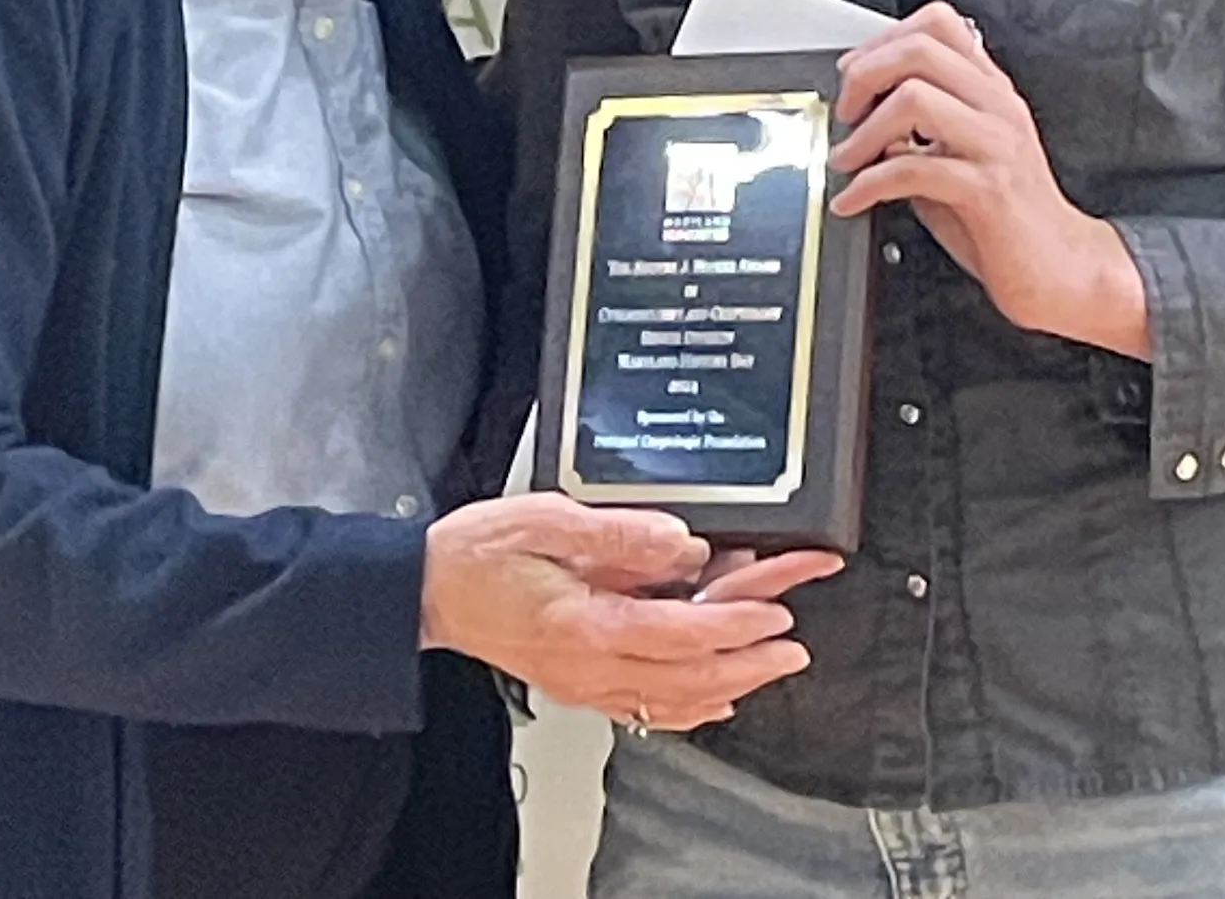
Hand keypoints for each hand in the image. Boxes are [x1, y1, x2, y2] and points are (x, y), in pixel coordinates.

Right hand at [420, 494, 841, 732]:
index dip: (735, 626)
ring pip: (673, 699)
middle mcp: (590, 664)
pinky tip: (710, 696)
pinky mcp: (578, 681)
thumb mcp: (547, 519)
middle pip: (689, 678)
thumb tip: (681, 543)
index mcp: (585, 623)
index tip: (775, 612)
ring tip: (768, 667)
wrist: (431, 590)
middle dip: (750, 663)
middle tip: (794, 649)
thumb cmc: (478, 553)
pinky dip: (689, 704)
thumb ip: (619, 532)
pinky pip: (646, 706)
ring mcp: (584, 680)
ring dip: (729, 684)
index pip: (680, 635)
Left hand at [830, 1, 1149, 358]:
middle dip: (865, 76)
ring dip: (864, 131)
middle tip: (847, 114)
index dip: (884, 40)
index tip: (854, 73)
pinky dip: (867, 185)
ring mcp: (996, 145)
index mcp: (990, 91)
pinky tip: (854, 199)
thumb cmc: (1007, 217)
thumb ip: (919, 127)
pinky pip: (913, 169)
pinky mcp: (989, 189)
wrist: (1062, 270)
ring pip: (914, 98)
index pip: (939, 24)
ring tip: (847, 160)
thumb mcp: (960, 154)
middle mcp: (997, 107)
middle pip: (919, 50)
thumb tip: (863, 113)